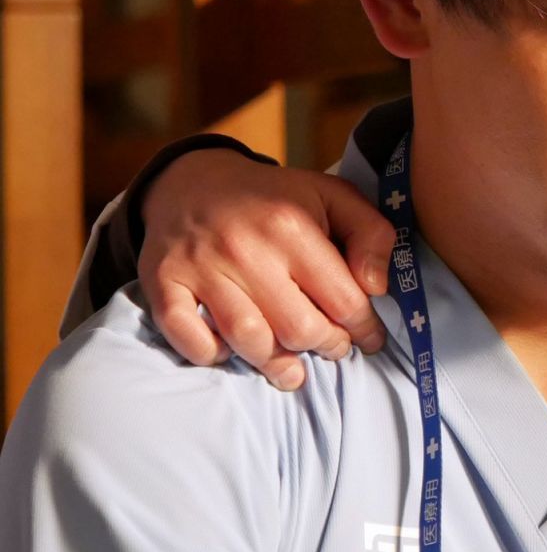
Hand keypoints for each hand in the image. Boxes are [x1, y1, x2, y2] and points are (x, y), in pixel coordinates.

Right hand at [137, 149, 395, 390]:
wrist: (194, 180)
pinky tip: (232, 352)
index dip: (363, 327)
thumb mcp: (333, 196)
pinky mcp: (164, 282)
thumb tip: (376, 287)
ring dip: (277, 364)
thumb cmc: (274, 198)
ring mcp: (200, 267)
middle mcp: (245, 247)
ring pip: (248, 340)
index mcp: (292, 225)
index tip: (370, 338)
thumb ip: (371, 234)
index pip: (342, 298)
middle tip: (334, 348)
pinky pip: (189, 338)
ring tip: (294, 370)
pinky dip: (212, 354)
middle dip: (326, 346)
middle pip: (298, 327)